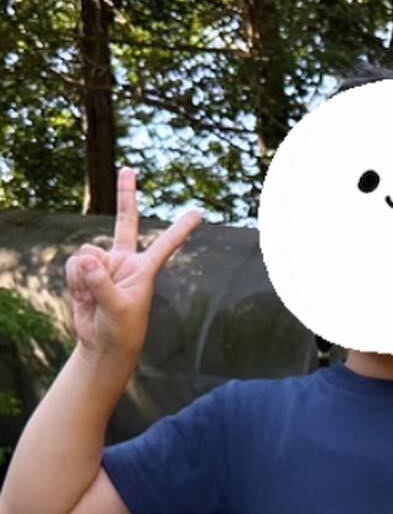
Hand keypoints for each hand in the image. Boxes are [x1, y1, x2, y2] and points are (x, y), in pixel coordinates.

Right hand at [65, 167, 203, 363]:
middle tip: (129, 169)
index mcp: (144, 270)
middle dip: (126, 195)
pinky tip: (82, 296)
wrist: (102, 343)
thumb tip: (88, 260)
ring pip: (88, 251)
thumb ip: (102, 285)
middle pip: (125, 221)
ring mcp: (104, 264)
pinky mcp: (86, 270)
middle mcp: (125, 261)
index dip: (180, 229)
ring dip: (85, 275)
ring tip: (93, 297)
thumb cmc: (121, 330)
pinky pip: (73, 264)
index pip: (165, 245)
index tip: (198, 214)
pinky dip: (74, 280)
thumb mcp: (117, 309)